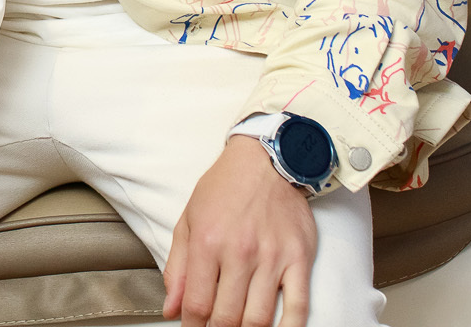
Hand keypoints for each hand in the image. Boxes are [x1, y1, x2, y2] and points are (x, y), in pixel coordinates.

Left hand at [162, 136, 316, 326]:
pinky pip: (297, 307)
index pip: (197, 304)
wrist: (265, 161)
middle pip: (227, 318)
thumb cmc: (224, 188)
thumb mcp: (188, 220)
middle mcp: (239, 253)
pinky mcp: (299, 259)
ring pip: (259, 319)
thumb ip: (177, 268)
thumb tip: (171, 309)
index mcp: (207, 243)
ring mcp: (272, 258)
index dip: (192, 326)